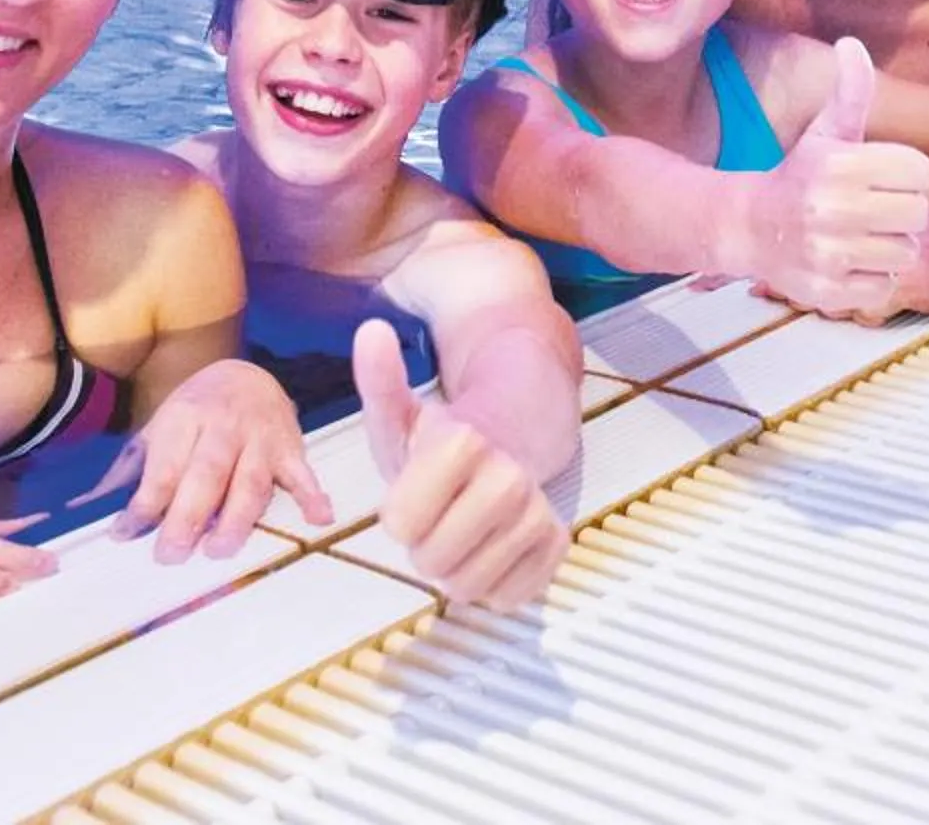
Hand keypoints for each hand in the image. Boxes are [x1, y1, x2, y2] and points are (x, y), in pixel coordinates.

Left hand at [109, 359, 329, 562]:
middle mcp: (222, 426)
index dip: (144, 504)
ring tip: (218, 550)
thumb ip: (130, 469)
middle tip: (170, 554)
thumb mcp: (158, 429)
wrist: (245, 374)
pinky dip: (312, 494)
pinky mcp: (289, 447)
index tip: (124, 534)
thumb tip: (87, 508)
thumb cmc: (194, 414)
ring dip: (236, 518)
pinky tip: (318, 517)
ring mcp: (259, 437)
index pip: (163, 468)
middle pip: (205, 475)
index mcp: (183, 419)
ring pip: (249, 481)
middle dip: (188, 516)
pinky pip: (303, 472)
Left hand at [355, 321, 566, 610]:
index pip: (400, 523)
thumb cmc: (444, 439)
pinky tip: (491, 548)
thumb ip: (380, 380)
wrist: (516, 440)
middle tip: (436, 518)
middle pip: (433, 560)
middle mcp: (510, 477)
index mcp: (465, 442)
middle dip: (424, 547)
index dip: (398, 513)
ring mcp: (539, 513)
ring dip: (454, 568)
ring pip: (468, 586)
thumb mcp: (402, 413)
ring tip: (461, 533)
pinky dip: (490, 584)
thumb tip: (371, 330)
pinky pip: (505, 598)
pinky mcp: (557, 545)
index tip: (412, 491)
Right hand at [736, 37, 928, 316]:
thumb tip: (853, 42)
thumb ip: (849, 90)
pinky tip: (848, 262)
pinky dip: (873, 278)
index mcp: (839, 164)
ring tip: (860, 235)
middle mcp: (832, 209)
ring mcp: (829, 254)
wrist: (748, 227)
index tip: (880, 176)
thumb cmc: (800, 174)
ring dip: (889, 246)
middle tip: (872, 208)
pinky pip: (885, 287)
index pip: (921, 172)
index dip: (906, 174)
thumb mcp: (825, 130)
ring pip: (906, 252)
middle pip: (918, 213)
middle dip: (901, 210)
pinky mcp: (828, 293)